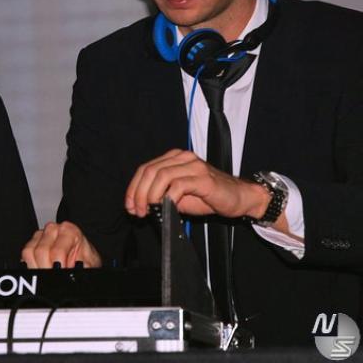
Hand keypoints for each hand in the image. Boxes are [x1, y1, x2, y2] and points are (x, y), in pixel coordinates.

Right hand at [21, 221, 102, 268]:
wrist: (82, 258)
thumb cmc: (85, 259)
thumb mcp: (88, 264)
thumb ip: (82, 268)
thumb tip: (75, 273)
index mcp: (69, 231)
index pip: (57, 251)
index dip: (59, 268)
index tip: (62, 274)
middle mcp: (53, 229)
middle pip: (41, 252)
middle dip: (47, 269)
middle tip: (55, 278)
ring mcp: (41, 235)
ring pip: (30, 252)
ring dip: (38, 267)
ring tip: (50, 273)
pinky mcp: (32, 242)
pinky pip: (25, 254)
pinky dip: (32, 265)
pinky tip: (43, 269)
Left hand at [125, 149, 269, 219]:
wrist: (239, 198)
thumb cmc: (209, 197)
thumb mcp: (179, 197)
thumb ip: (161, 195)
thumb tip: (141, 204)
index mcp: (174, 158)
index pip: (146, 169)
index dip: (133, 187)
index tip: (129, 206)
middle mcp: (183, 157)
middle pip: (150, 171)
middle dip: (138, 193)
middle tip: (137, 211)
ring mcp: (193, 166)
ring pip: (161, 175)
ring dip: (150, 196)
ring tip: (148, 211)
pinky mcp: (204, 178)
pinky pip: (178, 185)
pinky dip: (168, 197)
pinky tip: (167, 207)